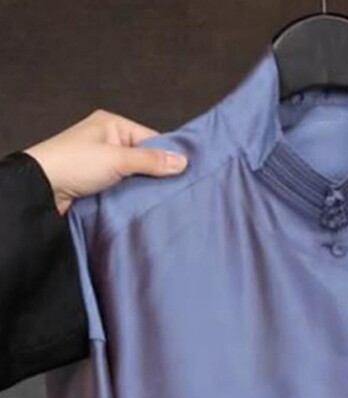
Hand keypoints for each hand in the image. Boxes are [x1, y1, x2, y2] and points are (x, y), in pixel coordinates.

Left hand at [23, 109, 188, 216]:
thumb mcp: (117, 159)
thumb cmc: (76, 164)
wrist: (42, 187)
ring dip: (144, 186)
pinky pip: (123, 186)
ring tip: (165, 200)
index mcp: (113, 124)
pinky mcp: (98, 181)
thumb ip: (151, 161)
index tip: (187, 174)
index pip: (151, 139)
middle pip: (144, 157)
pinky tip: (145, 204)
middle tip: (179, 191)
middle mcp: (108, 140)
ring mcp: (102, 161)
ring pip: (134, 174)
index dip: (168, 156)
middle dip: (158, 174)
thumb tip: (183, 161)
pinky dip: (132, 194)